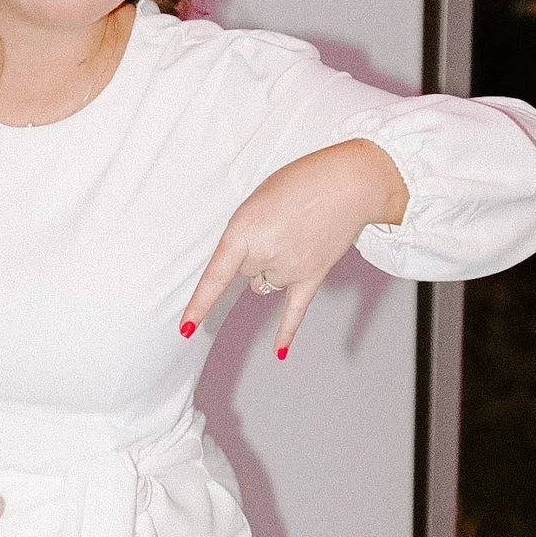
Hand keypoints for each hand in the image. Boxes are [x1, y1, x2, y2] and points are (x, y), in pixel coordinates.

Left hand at [180, 139, 409, 356]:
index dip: (200, 304)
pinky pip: (295, 311)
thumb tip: (250, 267)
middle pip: (243, 272)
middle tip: (277, 225)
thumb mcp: (257, 202)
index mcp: (243, 231)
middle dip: (253, 253)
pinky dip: (286, 332)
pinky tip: (280, 353)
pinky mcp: (312, 277)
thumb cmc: (301, 184)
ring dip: (272, 267)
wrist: (349, 183)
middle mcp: (265, 255)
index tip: (186, 328)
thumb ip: (245, 235)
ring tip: (294, 236)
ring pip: (264, 284)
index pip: (216, 276)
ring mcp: (290, 269)